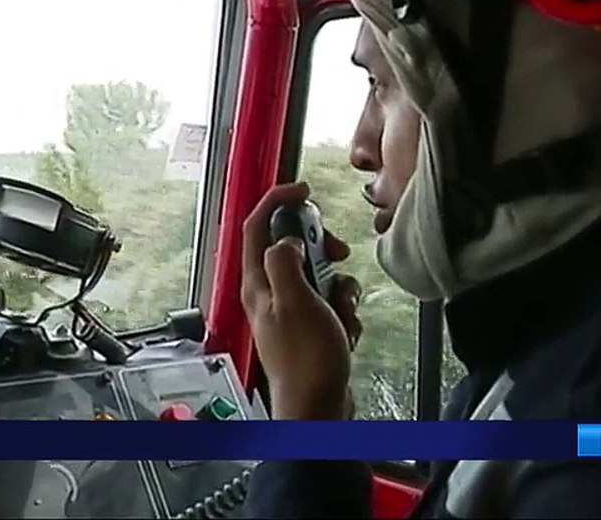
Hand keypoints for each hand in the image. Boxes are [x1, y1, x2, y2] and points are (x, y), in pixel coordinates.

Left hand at [241, 182, 362, 419]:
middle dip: (320, 249)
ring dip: (339, 287)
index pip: (255, 227)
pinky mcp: (312, 330)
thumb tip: (285, 241)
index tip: (303, 190)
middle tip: (336, 254)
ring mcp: (291, 313)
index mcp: (257, 284)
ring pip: (319, 276)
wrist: (320, 410)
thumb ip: (286, 261)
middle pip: (293, 248)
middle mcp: (269, 295)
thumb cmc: (306, 362)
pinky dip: (344, 312)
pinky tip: (344, 331)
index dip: (276, 201)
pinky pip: (333, 303)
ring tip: (341, 312)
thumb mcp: (296, 301)